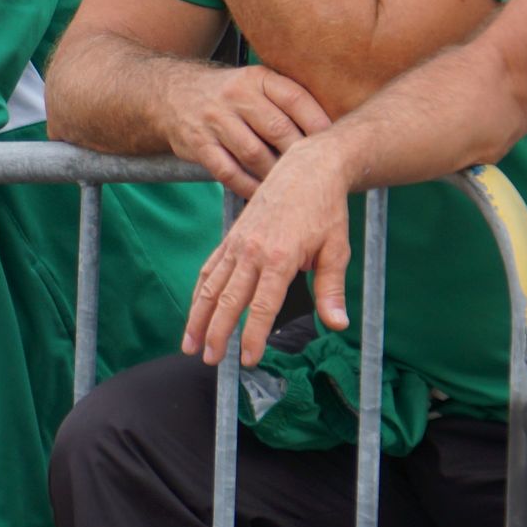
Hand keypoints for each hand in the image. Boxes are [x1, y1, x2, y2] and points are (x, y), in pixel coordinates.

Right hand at [163, 64, 329, 196]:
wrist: (172, 93)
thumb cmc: (229, 96)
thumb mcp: (255, 84)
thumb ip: (285, 101)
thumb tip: (331, 133)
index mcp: (257, 78)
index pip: (295, 99)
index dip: (318, 122)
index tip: (334, 144)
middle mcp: (236, 96)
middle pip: (278, 129)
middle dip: (300, 154)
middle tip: (318, 174)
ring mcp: (215, 120)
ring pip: (255, 155)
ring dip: (277, 175)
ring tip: (294, 189)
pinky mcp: (199, 144)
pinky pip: (229, 172)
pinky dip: (249, 187)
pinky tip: (264, 196)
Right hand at [184, 142, 353, 365]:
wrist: (308, 166)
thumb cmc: (325, 209)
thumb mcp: (337, 249)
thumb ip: (331, 289)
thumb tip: (337, 324)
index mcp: (281, 256)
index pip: (262, 306)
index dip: (253, 336)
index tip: (248, 360)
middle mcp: (252, 250)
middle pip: (229, 300)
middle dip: (217, 333)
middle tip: (209, 361)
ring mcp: (238, 242)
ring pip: (211, 285)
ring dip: (198, 316)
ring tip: (189, 344)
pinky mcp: (232, 235)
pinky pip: (210, 267)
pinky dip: (199, 290)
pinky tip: (195, 309)